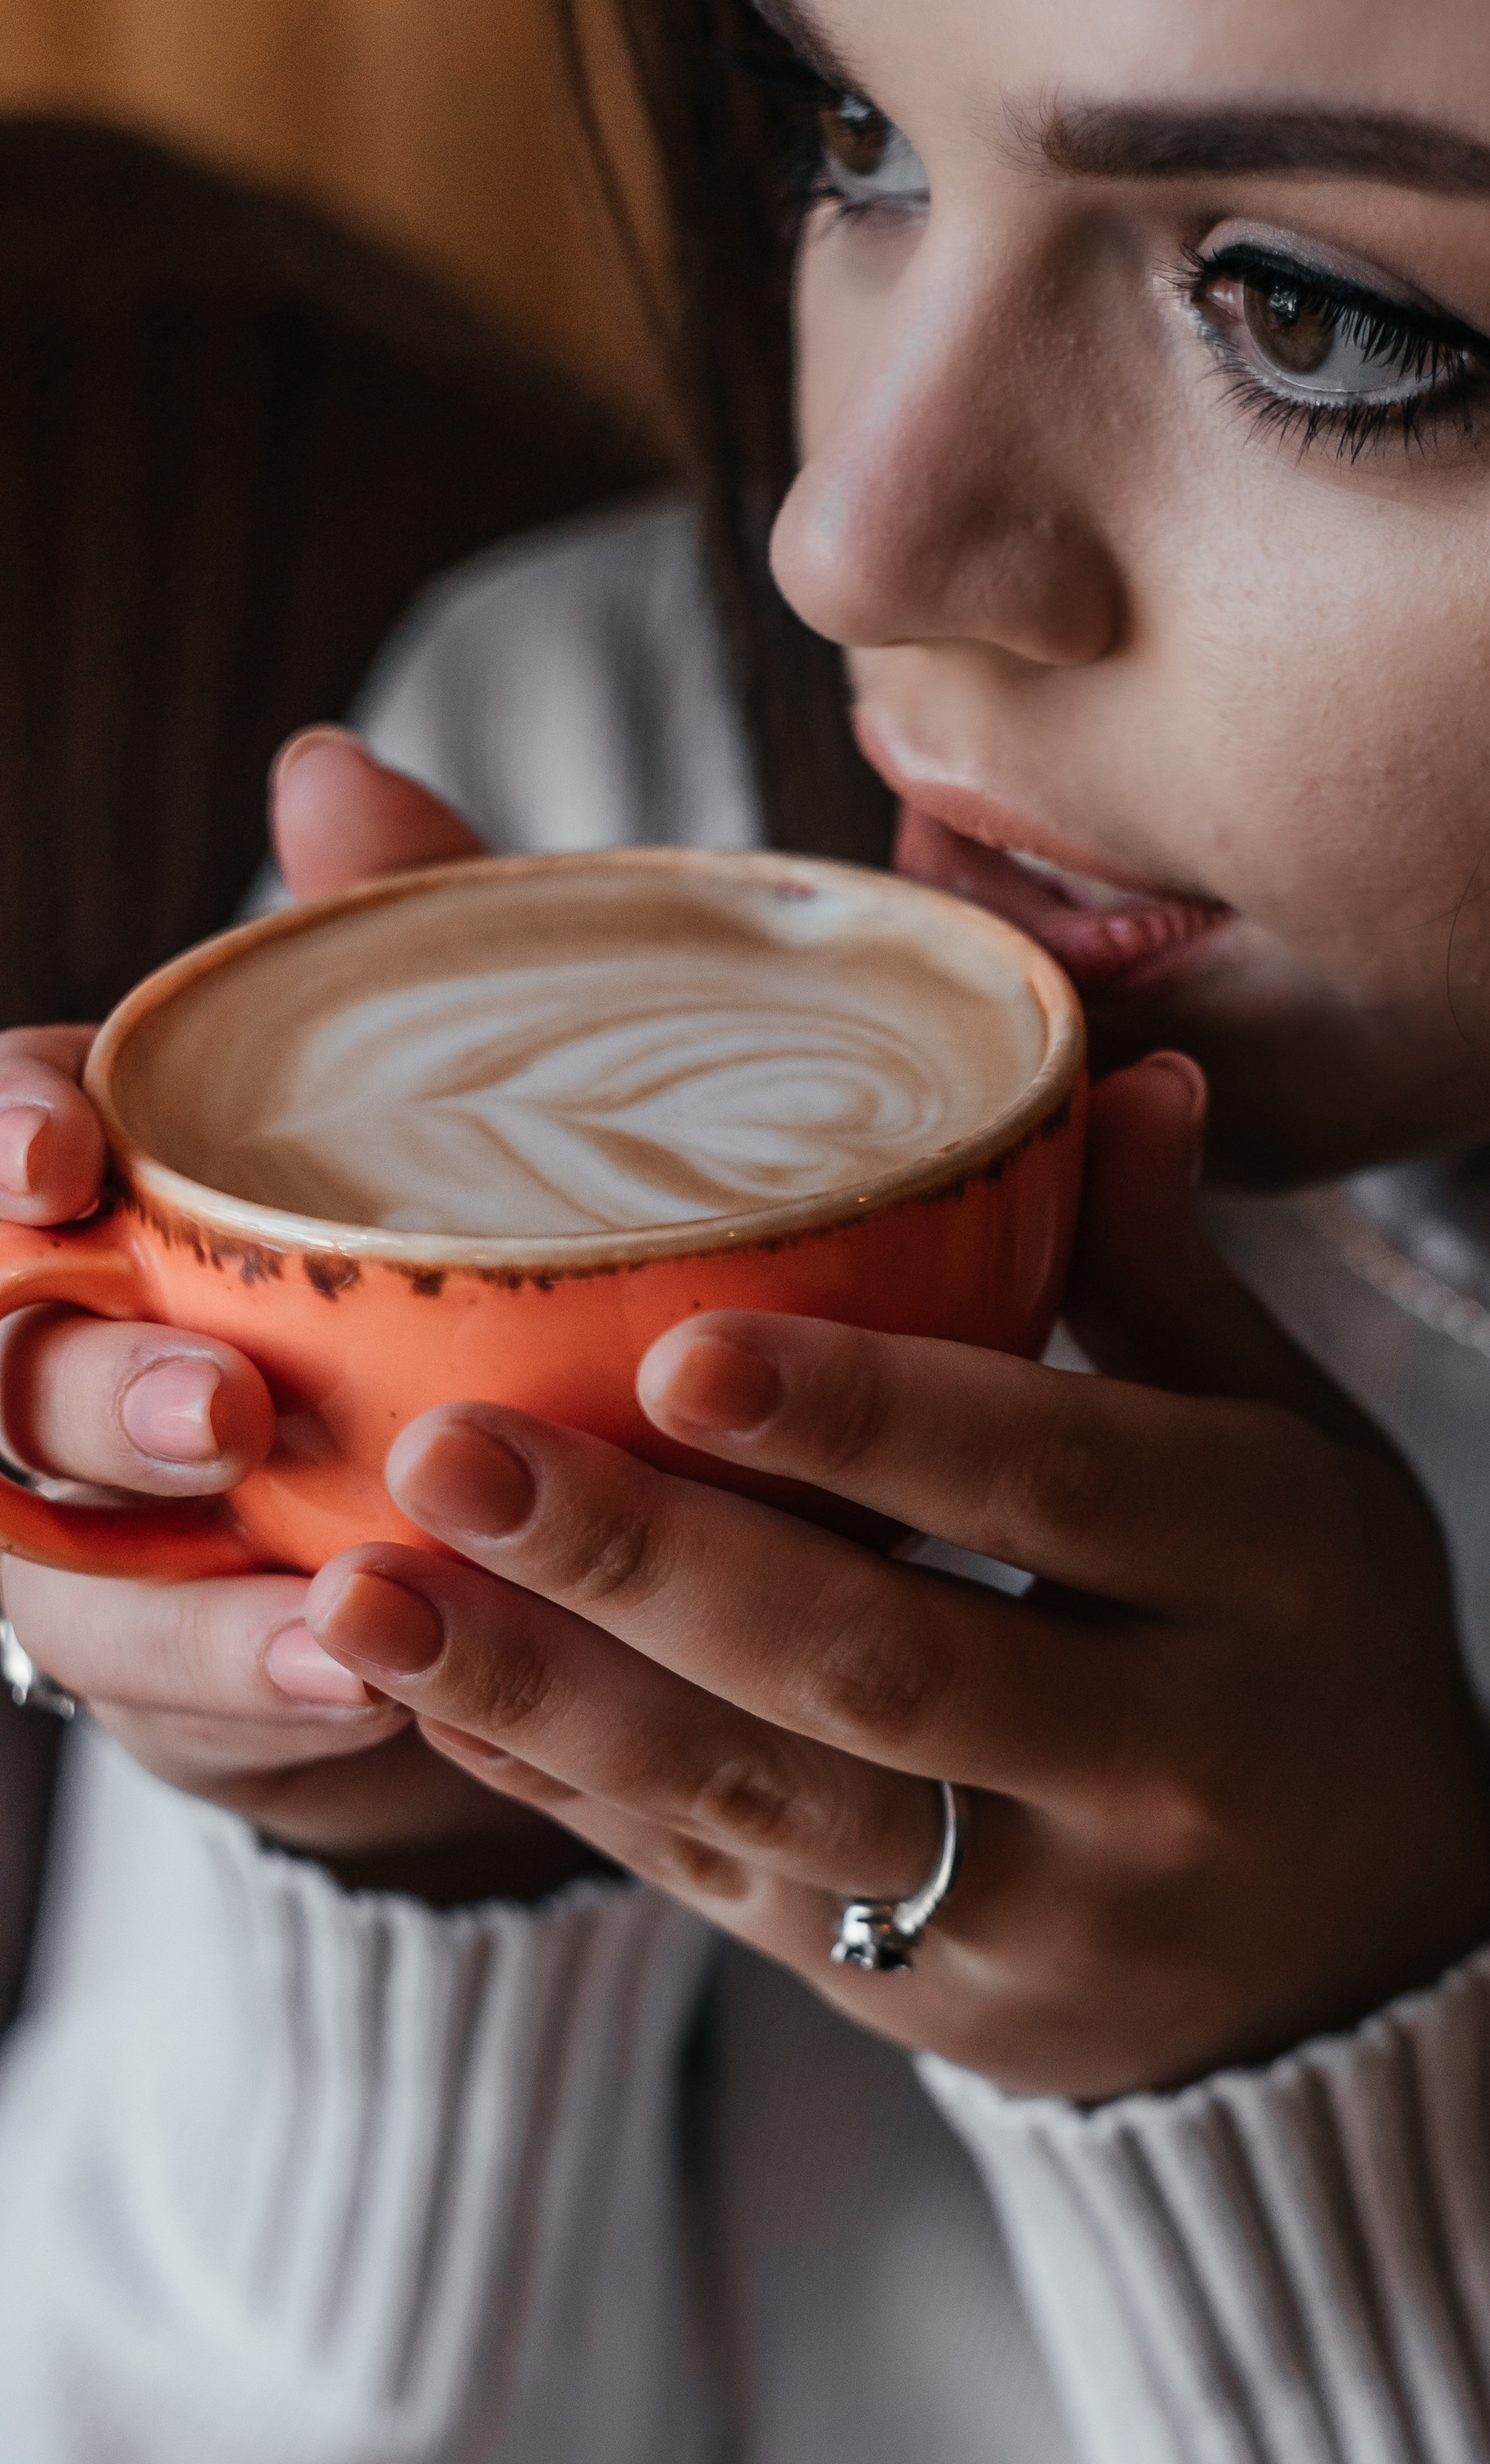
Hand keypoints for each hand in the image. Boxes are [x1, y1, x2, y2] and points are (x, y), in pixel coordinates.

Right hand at [0, 735, 603, 1896]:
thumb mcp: (432, 1097)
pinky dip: (267, 1690)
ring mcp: (78, 1531)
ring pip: (55, 1564)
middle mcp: (46, 1354)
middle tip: (224, 1405)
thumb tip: (335, 770)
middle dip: (83, 1386)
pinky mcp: (154, 1667)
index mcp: (93, 1191)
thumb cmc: (418, 1250)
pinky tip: (376, 1685)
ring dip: (182, 1595)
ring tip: (329, 1607)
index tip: (63, 1150)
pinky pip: (173, 1693)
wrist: (470, 1480)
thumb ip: (382, 952)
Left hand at [303, 1059, 1489, 2095]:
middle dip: (650, 1564)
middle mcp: (1166, 1752)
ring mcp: (1045, 1902)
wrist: (1361, 1962)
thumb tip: (1117, 1072)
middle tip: (448, 1454)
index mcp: (1269, 1569)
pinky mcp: (933, 1996)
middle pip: (884, 1656)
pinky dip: (578, 1795)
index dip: (872, 1419)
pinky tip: (441, 1701)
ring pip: (776, 1803)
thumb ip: (1168, 1281)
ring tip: (364, 1598)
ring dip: (555, 1700)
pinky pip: (732, 1892)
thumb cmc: (1307, 1639)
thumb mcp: (1293, 1455)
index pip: (1059, 1477)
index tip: (677, 1349)